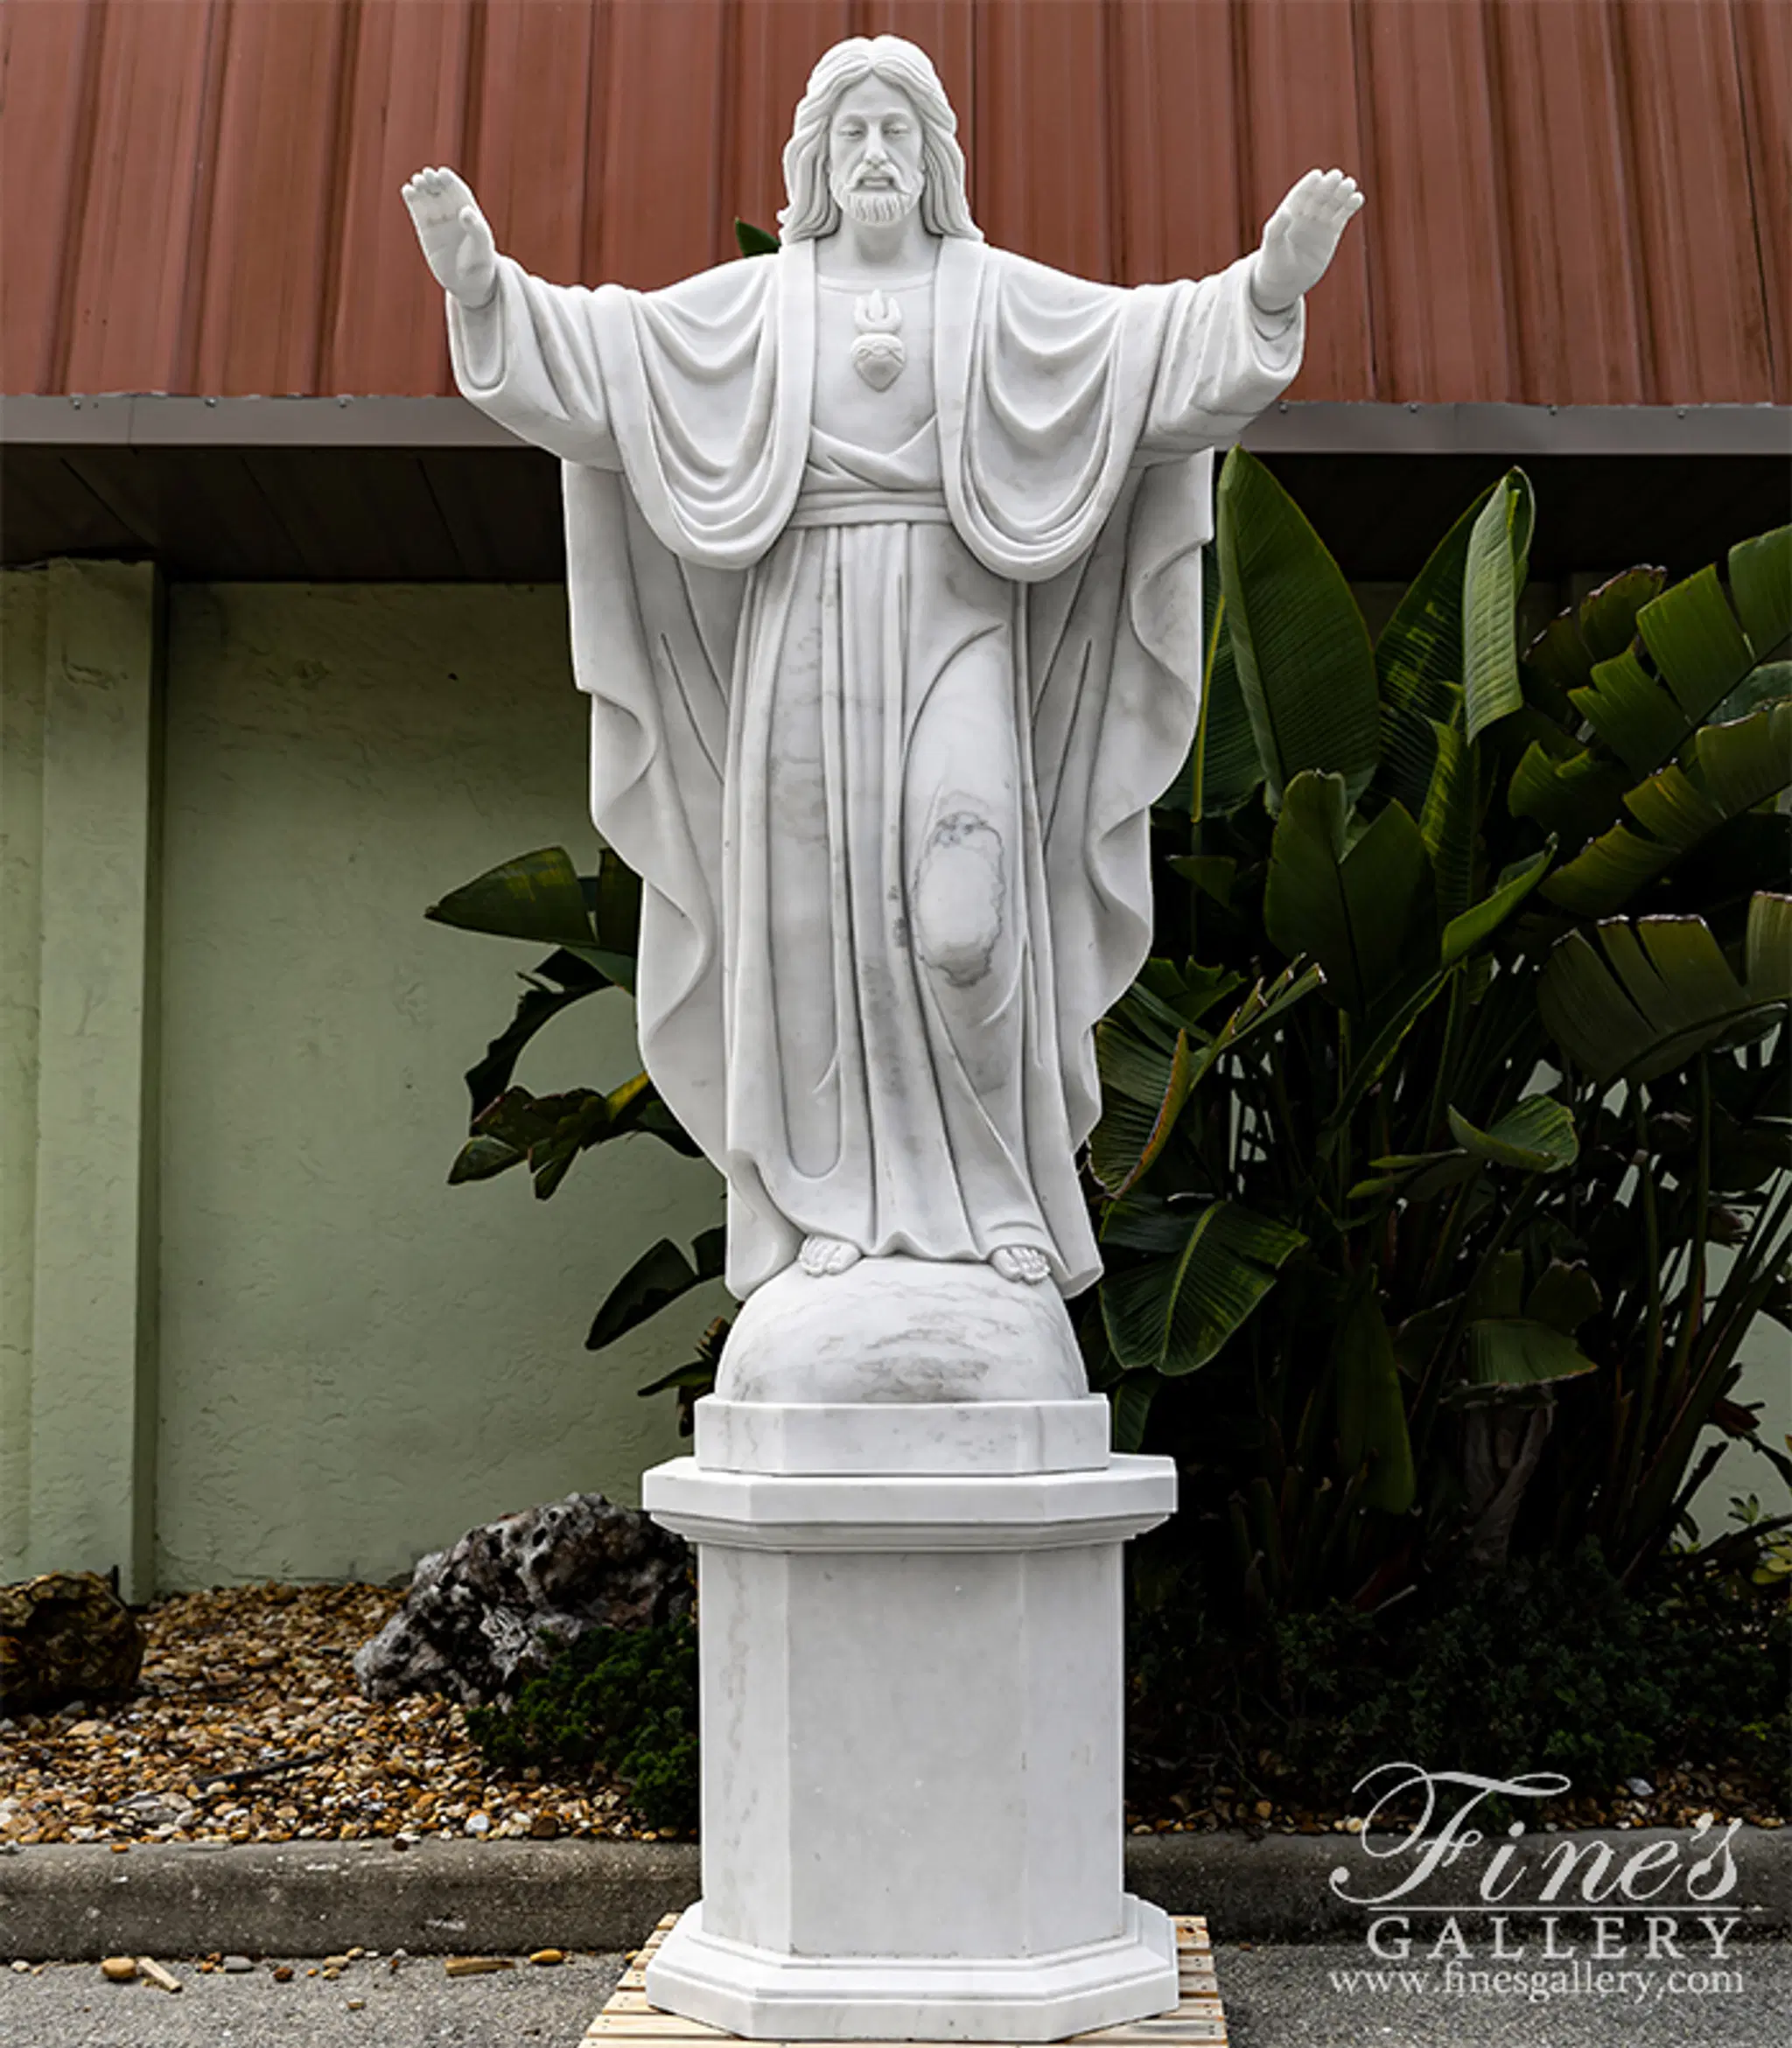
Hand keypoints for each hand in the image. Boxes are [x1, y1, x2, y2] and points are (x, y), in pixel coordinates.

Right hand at [401, 166, 498, 308]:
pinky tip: (407, 190)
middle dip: (433, 181)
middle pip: (441, 189)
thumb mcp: (483, 247)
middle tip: (426, 176)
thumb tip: (465, 211)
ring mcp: (438, 220)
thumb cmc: (480, 265)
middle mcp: (453, 213)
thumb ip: (476, 228)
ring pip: (428, 197)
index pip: (458, 190)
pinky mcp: (425, 230)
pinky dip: (412, 199)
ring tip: (416, 182)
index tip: (442, 174)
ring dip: (421, 186)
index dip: (450, 180)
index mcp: (470, 212)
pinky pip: (418, 210)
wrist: (469, 285)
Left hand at [1250, 168, 1363, 314]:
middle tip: (1337, 176)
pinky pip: (1342, 216)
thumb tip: (1285, 212)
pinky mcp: (1331, 232)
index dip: (1308, 185)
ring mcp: (1319, 222)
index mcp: (1289, 213)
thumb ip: (1276, 229)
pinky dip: (1350, 207)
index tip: (1317, 176)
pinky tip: (1358, 199)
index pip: (1300, 195)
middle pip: (1318, 196)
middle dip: (1327, 186)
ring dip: (1342, 193)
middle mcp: (1305, 214)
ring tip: (1350, 185)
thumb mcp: (1272, 246)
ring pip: (1332, 203)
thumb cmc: (1274, 263)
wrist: (1286, 281)